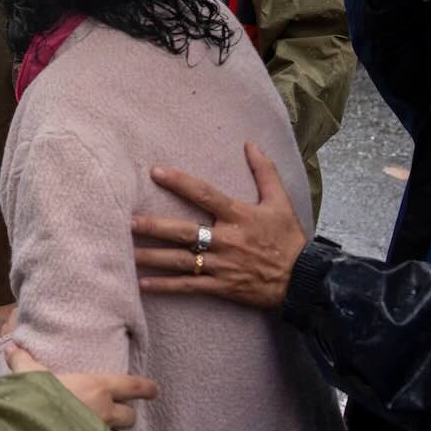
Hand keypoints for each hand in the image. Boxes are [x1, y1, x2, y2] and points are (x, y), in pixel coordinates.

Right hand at [4, 343, 155, 430]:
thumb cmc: (37, 399)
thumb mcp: (30, 375)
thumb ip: (23, 361)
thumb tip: (11, 347)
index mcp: (96, 387)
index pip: (132, 385)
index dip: (145, 387)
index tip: (154, 389)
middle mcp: (105, 411)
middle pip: (130, 415)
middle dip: (124, 414)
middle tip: (112, 412)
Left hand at [131, 143, 308, 310]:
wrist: (305, 281)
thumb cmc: (289, 239)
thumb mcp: (280, 202)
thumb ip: (264, 171)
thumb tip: (250, 143)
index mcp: (239, 216)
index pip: (205, 194)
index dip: (180, 183)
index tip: (155, 171)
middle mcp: (227, 241)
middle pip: (185, 232)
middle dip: (156, 227)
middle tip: (128, 221)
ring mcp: (222, 266)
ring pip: (181, 261)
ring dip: (152, 257)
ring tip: (125, 251)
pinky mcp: (221, 287)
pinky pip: (189, 286)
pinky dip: (165, 285)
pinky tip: (142, 283)